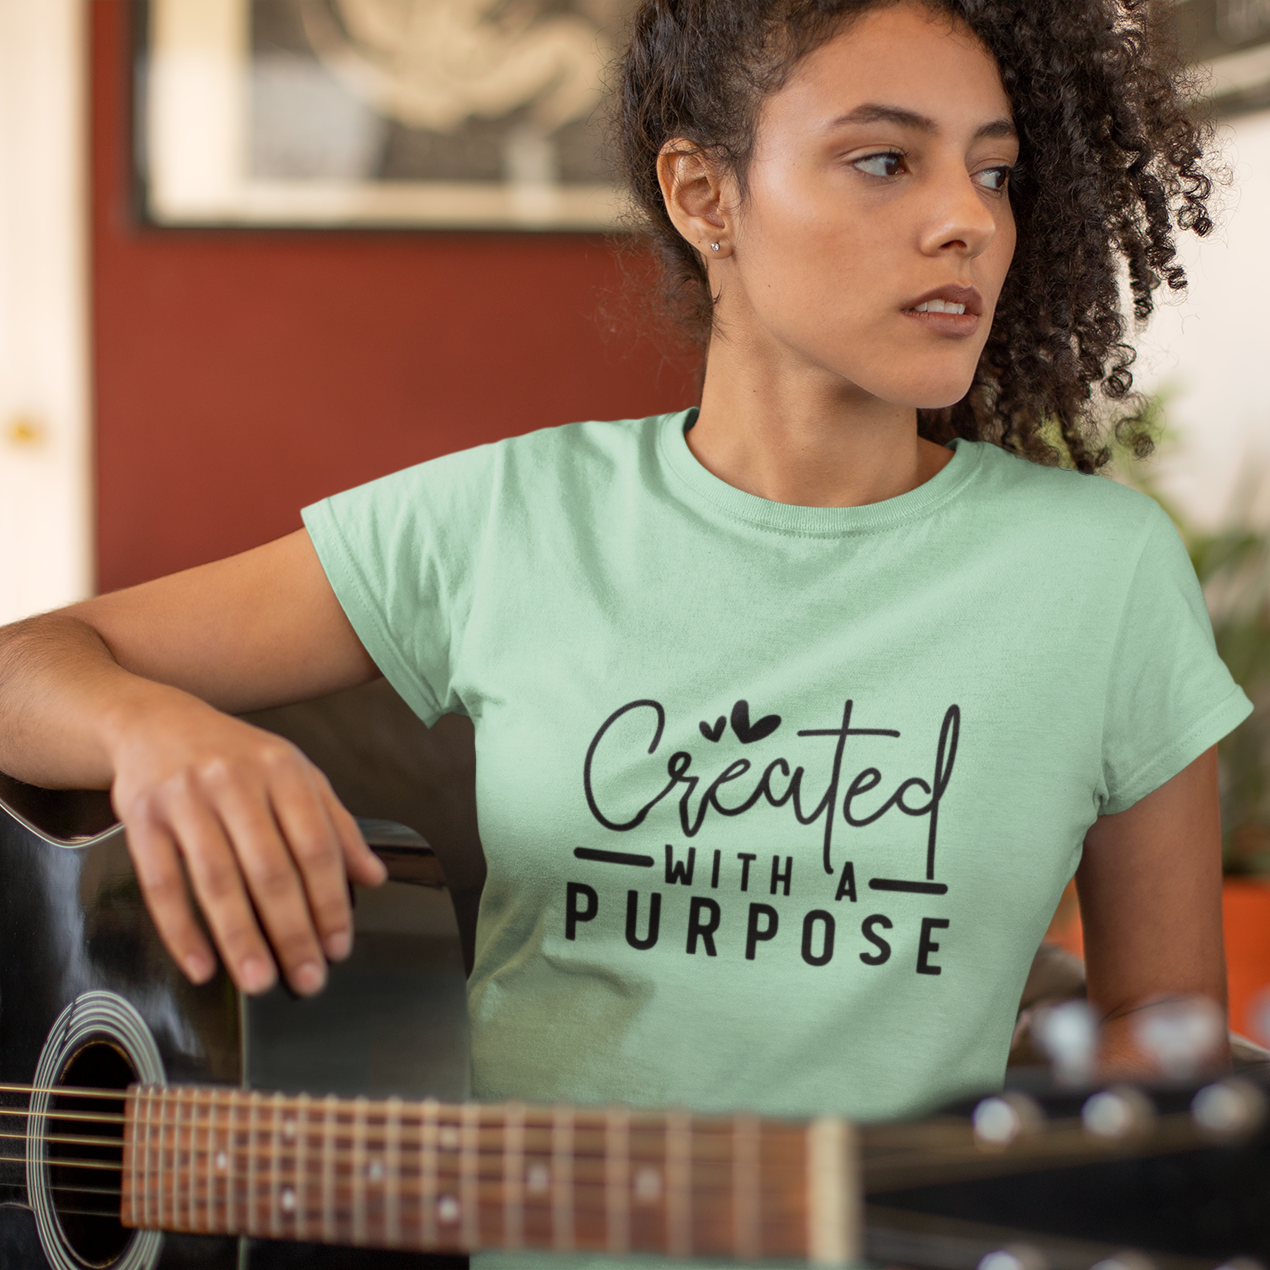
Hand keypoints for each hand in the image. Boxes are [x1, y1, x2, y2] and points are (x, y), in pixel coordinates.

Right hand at [107, 685, 386, 995]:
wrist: (156, 722)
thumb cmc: (236, 757)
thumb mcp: (296, 776)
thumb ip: (337, 826)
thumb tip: (374, 876)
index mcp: (284, 770)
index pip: (316, 846)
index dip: (330, 901)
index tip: (338, 947)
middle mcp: (237, 780)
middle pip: (270, 869)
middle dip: (292, 931)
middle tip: (307, 979)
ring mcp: (186, 797)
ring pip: (218, 880)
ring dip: (241, 938)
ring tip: (260, 981)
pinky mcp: (142, 817)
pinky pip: (162, 883)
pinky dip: (182, 931)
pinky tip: (202, 966)